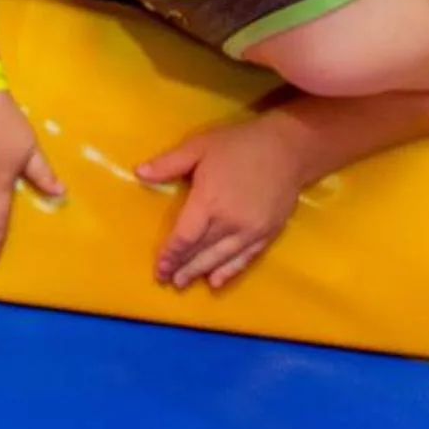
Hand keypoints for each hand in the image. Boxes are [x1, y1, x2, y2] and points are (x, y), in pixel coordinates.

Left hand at [138, 115, 309, 289]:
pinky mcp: (268, 233)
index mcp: (209, 202)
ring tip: (184, 284)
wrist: (289, 148)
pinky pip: (245, 259)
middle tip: (168, 281)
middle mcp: (229, 222)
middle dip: (183, 267)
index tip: (159, 268)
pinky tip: (217, 281)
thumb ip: (168, 163)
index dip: (170, 255)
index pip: (184, 237)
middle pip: (201, 251)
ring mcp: (251, 231)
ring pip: (221, 259)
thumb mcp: (198, 146)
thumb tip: (138, 173)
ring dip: (201, 272)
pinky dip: (230, 272)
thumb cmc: (239, 144)